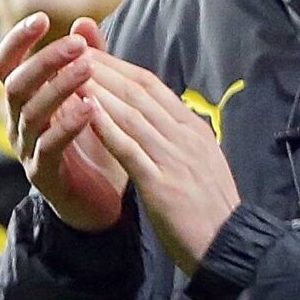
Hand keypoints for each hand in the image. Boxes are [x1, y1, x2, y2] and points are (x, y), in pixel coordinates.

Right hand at [0, 13, 127, 231]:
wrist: (101, 200)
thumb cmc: (94, 142)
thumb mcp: (94, 95)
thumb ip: (90, 60)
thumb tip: (84, 21)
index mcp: (25, 100)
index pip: (6, 64)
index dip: (17, 40)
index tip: (41, 18)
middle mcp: (18, 121)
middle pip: (16, 84)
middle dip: (45, 60)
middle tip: (76, 45)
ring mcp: (27, 149)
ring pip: (31, 112)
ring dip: (59, 88)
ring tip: (87, 69)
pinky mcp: (43, 174)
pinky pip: (48, 146)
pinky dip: (67, 125)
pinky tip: (89, 109)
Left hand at [76, 51, 242, 275]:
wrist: (230, 247)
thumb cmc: (212, 210)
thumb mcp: (200, 163)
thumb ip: (179, 138)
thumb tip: (160, 118)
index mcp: (194, 130)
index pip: (152, 87)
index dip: (120, 67)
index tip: (93, 55)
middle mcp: (185, 137)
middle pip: (139, 92)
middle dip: (104, 69)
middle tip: (72, 51)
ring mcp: (174, 158)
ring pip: (132, 114)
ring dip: (100, 90)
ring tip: (70, 73)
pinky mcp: (162, 183)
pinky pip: (129, 149)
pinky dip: (106, 127)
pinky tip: (85, 113)